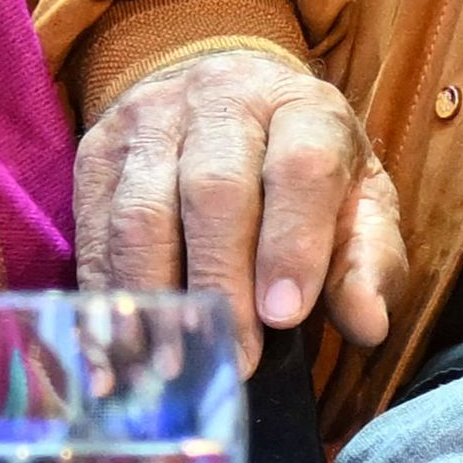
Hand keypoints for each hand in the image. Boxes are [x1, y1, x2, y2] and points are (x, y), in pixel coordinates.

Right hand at [74, 37, 406, 346]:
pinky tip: (119, 350)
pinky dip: (106, 296)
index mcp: (302, 107)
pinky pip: (93, 230)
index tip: (286, 318)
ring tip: (172, 365)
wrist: (224, 96)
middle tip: (233, 359)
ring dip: (157, 297)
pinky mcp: (96, 153)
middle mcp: (221, 99)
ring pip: (142, 212)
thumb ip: (368, 261)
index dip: (292, 245)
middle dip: (222, 282)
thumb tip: (369, 324)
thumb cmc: (302, 167)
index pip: (300, 168)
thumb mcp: (357, 202)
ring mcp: (148, 121)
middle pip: (213, 190)